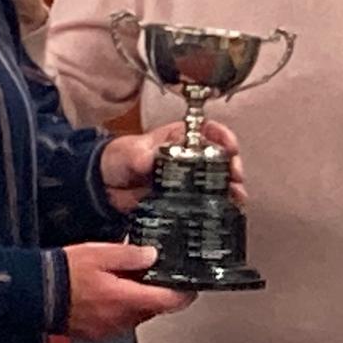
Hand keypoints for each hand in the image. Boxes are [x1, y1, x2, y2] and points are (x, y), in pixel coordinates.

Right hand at [63, 242, 194, 339]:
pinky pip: (118, 322)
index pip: (168, 303)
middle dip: (157, 293)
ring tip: (127, 279)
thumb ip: (131, 256)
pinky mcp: (95, 334)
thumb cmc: (64, 273)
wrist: (34, 293)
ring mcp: (108, 330)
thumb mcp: (101, 253)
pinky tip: (110, 292)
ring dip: (138, 301)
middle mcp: (121, 321)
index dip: (184, 295)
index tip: (191, 287)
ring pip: (136, 317)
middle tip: (154, 272)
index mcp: (126, 300)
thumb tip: (153, 256)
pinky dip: (121, 309)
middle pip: (153, 310)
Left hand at [99, 120, 245, 214]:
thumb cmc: (118, 159)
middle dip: (232, 164)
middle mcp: (188, 157)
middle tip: (236, 174)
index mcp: (178, 137)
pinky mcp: (183, 200)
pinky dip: (218, 206)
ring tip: (238, 196)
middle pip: (219, 156)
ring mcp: (188, 180)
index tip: (230, 146)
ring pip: (217, 180)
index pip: (208, 131)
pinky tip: (227, 211)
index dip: (223, 136)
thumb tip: (148, 159)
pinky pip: (205, 202)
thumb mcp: (130, 152)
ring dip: (231, 187)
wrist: (104, 187)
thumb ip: (140, 156)